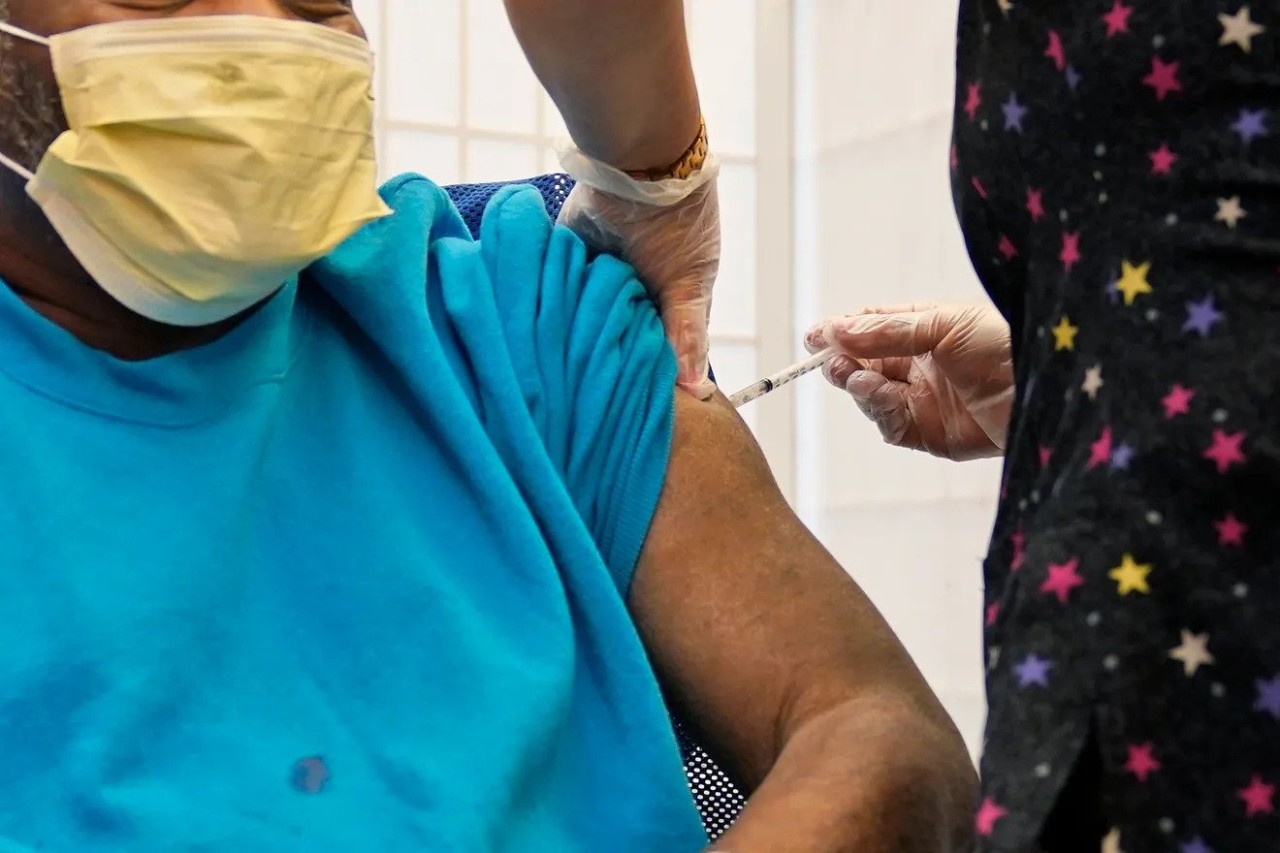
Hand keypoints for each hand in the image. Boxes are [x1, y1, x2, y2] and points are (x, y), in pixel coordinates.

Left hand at [559, 151, 720, 398]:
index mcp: (670, 296)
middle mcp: (635, 288)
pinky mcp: (567, 258)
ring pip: (585, 315)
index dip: (649, 371)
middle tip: (591, 397)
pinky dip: (551, 305)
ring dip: (577, 334)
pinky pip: (556, 289)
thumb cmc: (675, 225)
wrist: (640, 164)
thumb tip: (696, 393)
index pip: (658, 345)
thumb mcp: (687, 285)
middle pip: (619, 333)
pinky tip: (542, 338)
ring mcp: (600, 274)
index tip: (635, 403)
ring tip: (562, 375)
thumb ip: (687, 335)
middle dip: (609, 355)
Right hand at [804, 302, 1014, 460]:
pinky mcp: (932, 435)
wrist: (1050, 391)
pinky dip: (876, 410)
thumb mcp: (943, 325)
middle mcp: (923, 366)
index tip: (815, 335)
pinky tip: (874, 394)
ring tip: (853, 377)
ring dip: (857, 386)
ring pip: (872, 396)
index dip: (843, 331)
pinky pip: (890, 424)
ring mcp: (926, 402)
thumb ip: (887, 332)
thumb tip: (835, 329)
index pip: (874, 328)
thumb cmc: (1006, 344)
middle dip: (844, 361)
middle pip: (866, 364)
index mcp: (928, 330)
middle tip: (829, 360)